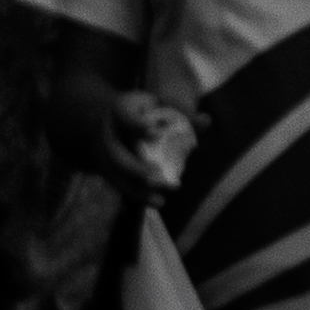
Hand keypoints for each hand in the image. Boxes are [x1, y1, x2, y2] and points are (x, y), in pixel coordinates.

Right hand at [98, 91, 181, 206]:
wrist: (113, 122)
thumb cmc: (144, 112)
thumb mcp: (160, 107)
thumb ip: (183, 115)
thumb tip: (206, 120)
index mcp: (119, 109)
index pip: (124, 114)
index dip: (137, 124)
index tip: (154, 132)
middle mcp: (107, 132)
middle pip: (114, 152)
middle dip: (134, 166)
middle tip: (156, 174)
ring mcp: (103, 153)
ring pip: (116, 174)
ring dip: (136, 188)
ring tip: (160, 199)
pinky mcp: (107, 170)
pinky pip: (120, 185)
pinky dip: (138, 195)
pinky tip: (158, 202)